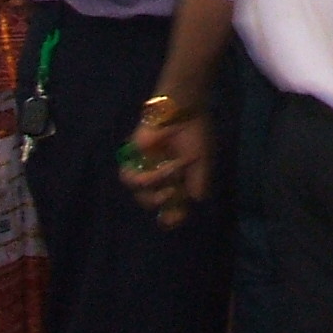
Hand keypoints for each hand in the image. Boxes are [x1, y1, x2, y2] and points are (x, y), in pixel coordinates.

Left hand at [121, 110, 211, 228]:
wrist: (181, 111)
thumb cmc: (195, 133)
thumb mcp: (203, 160)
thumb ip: (199, 181)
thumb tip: (196, 200)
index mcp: (180, 179)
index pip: (174, 206)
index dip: (172, 216)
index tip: (170, 221)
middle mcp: (162, 178)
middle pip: (155, 203)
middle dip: (163, 201)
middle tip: (172, 191)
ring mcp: (147, 169)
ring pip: (142, 194)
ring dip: (155, 184)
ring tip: (166, 170)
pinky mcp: (134, 159)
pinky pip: (128, 178)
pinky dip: (139, 176)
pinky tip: (151, 166)